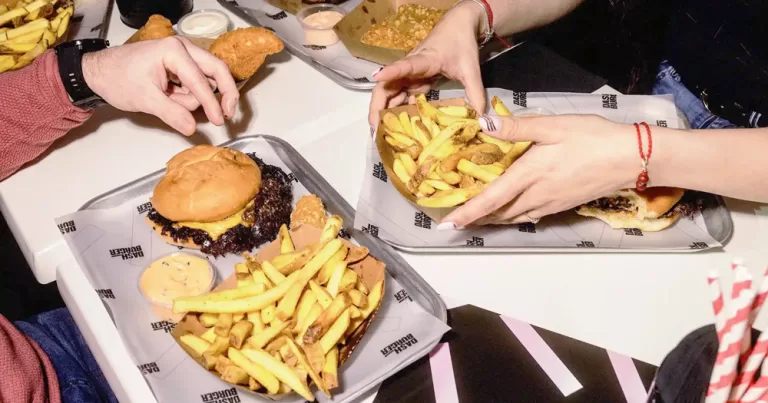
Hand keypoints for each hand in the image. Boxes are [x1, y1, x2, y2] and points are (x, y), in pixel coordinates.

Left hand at [82, 36, 238, 135]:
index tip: (220, 121)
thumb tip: (192, 128)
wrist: (99, 72)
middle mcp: (183, 48)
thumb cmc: (117, 79)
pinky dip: (189, 96)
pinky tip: (171, 98)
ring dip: (195, 98)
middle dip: (224, 93)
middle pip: (217, 71)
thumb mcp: (145, 99)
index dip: (212, 104)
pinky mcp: (181, 66)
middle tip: (228, 113)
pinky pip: (196, 84)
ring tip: (169, 102)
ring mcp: (183, 56)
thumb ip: (171, 114)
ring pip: (205, 81)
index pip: (201, 81)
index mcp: (174, 51)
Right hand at [368, 2, 485, 126]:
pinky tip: (399, 127)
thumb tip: (481, 116)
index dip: (391, 72)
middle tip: (375, 129)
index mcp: (424, 60)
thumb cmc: (461, 43)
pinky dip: (399, 111)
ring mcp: (411, 75)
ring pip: (391, 94)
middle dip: (378, 107)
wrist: (459, 26)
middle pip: (387, 86)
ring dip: (385, 112)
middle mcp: (411, 69)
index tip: (378, 78)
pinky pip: (403, 97)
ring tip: (383, 134)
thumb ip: (475, 91)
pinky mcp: (415, 80)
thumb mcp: (470, 68)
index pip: (404, 66)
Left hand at [442, 114, 638, 226]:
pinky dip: (512, 216)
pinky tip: (510, 210)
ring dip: (493, 218)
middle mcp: (536, 195)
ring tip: (476, 216)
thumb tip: (484, 124)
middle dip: (476, 218)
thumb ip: (517, 128)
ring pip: (513, 217)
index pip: (490, 199)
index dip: (467, 212)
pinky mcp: (561, 205)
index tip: (447, 225)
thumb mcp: (553, 126)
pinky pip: (529, 215)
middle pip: (498, 213)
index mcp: (529, 174)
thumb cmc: (592, 137)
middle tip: (455, 219)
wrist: (630, 158)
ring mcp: (549, 203)